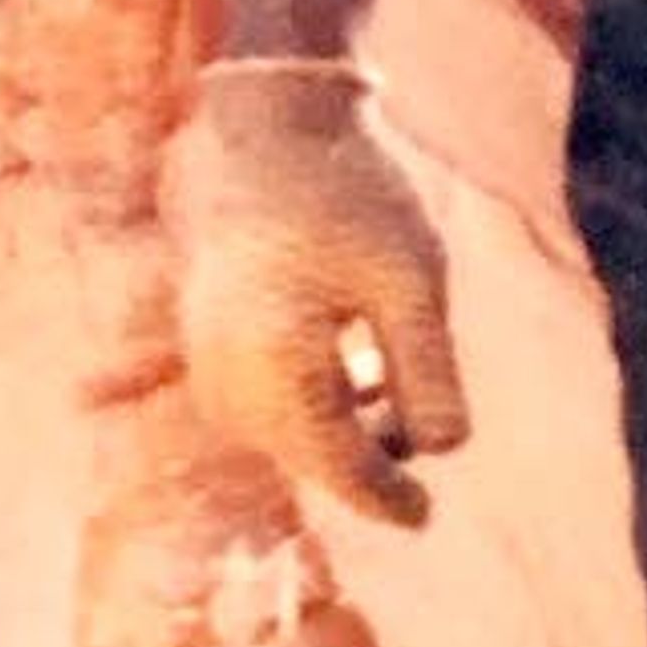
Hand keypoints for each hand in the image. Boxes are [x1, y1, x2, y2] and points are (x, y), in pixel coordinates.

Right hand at [156, 57, 470, 524]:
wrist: (270, 127)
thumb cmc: (351, 196)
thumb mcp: (413, 283)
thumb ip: (428, 373)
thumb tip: (439, 452)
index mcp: (276, 367)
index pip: (337, 465)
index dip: (385, 496)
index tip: (423, 518)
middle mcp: (227, 377)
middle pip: (310, 454)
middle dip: (367, 455)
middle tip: (422, 418)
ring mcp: (208, 363)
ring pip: (286, 431)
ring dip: (342, 425)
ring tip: (387, 370)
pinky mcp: (207, 346)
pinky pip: (265, 402)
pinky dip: (313, 399)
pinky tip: (355, 359)